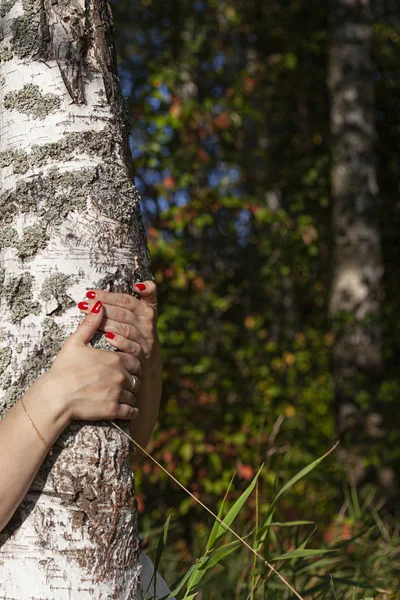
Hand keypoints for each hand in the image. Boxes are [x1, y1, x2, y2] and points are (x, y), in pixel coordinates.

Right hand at [44, 301, 141, 422]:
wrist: (55, 397)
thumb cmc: (63, 368)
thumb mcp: (75, 342)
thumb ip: (90, 324)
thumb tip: (99, 304)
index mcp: (115, 358)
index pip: (135, 361)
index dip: (131, 366)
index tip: (124, 369)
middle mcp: (120, 375)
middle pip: (136, 379)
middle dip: (132, 381)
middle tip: (123, 384)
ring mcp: (118, 393)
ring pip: (134, 395)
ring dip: (130, 396)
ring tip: (120, 396)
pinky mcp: (114, 409)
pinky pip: (131, 411)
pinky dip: (130, 411)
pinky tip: (125, 410)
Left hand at [78, 281, 157, 362]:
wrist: (149, 364)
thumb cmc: (139, 335)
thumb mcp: (142, 315)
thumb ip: (141, 298)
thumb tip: (134, 286)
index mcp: (146, 311)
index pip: (126, 300)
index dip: (108, 296)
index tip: (91, 294)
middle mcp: (147, 324)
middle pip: (124, 313)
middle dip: (102, 308)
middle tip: (84, 305)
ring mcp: (145, 340)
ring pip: (126, 328)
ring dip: (108, 323)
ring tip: (93, 320)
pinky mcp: (142, 355)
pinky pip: (132, 347)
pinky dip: (120, 342)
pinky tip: (108, 338)